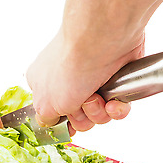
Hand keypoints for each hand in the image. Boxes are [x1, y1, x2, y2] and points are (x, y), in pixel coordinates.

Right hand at [26, 29, 144, 134]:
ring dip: (99, 113)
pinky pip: (118, 108)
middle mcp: (69, 82)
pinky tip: (114, 101)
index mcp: (45, 85)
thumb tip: (48, 123)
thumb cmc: (69, 67)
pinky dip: (117, 109)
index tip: (67, 122)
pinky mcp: (117, 80)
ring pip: (99, 116)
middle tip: (81, 101)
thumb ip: (44, 119)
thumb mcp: (44, 105)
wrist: (101, 40)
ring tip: (97, 95)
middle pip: (78, 119)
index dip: (63, 122)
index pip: (54, 115)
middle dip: (83, 117)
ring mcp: (94, 81)